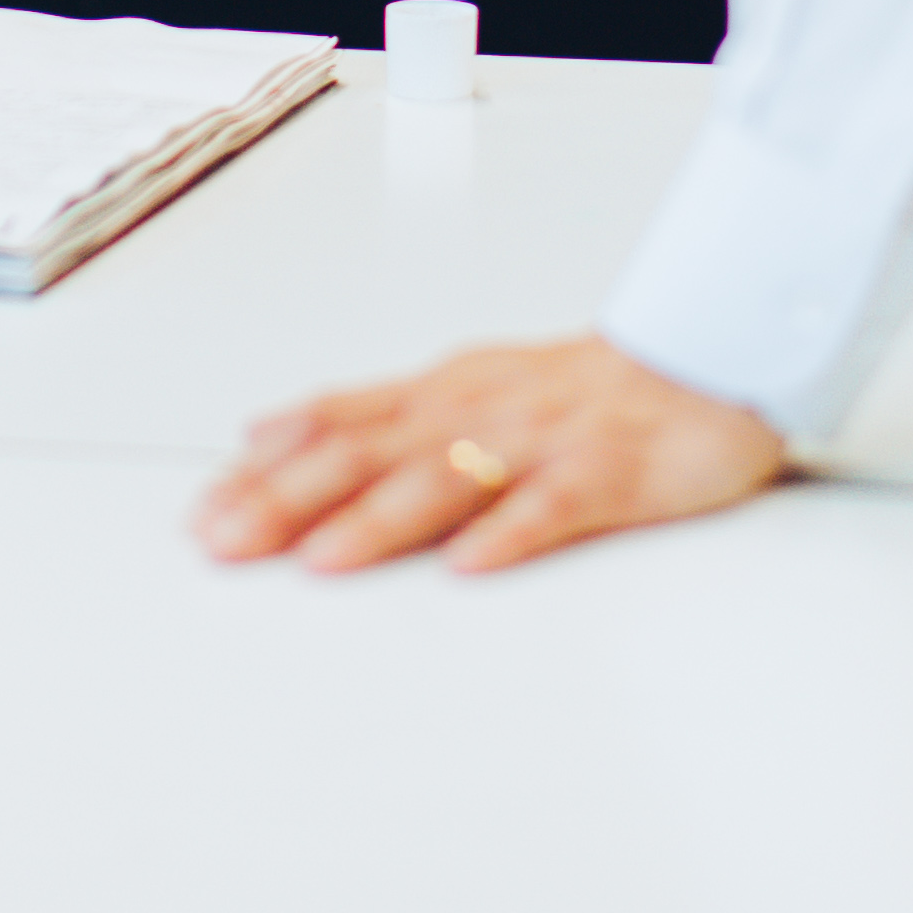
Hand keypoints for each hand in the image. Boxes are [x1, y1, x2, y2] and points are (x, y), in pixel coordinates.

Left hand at [197, 335, 786, 573]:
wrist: (711, 351)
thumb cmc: (584, 387)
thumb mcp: (459, 388)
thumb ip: (365, 413)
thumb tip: (263, 433)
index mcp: (442, 395)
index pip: (333, 427)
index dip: (264, 470)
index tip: (201, 511)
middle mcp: (480, 410)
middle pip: (371, 452)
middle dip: (290, 499)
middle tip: (224, 542)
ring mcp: (545, 438)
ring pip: (451, 476)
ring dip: (379, 517)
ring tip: (319, 560)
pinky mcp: (611, 469)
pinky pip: (557, 502)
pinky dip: (512, 529)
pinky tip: (472, 562)